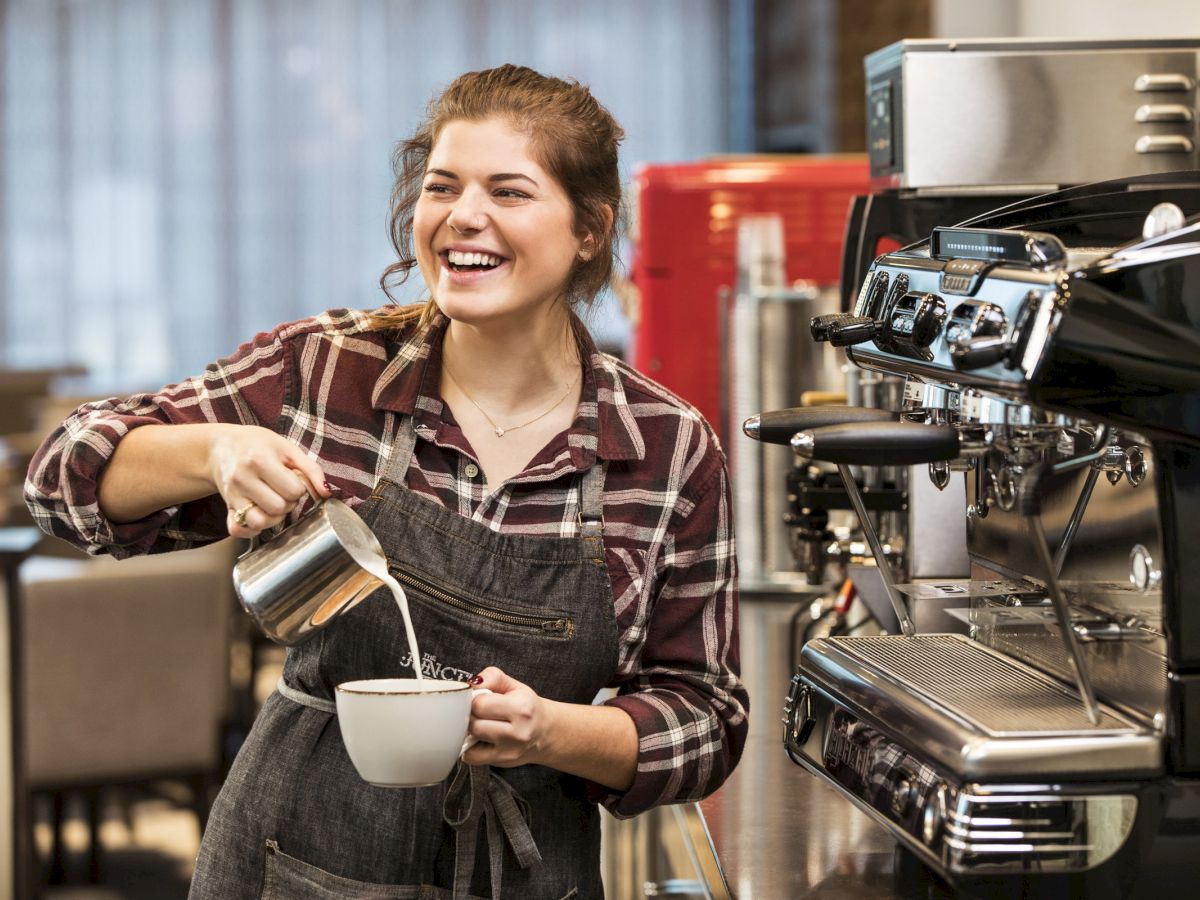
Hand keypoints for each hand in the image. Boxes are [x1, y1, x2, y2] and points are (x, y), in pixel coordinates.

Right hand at [206, 424, 329, 537]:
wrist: (222, 446)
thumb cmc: (258, 445)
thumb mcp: (287, 448)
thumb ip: (311, 469)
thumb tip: (327, 492)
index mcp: (259, 461)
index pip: (293, 490)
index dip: (298, 488)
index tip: (292, 480)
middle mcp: (242, 479)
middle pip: (278, 508)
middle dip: (288, 502)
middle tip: (283, 491)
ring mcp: (232, 495)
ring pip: (259, 522)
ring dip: (273, 518)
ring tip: (273, 503)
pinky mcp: (226, 508)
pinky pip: (237, 530)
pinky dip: (251, 530)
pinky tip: (260, 515)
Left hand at [462, 667, 556, 767]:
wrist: (546, 731)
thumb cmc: (528, 707)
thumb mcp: (514, 685)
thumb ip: (492, 677)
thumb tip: (471, 683)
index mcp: (522, 708)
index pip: (479, 704)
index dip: (476, 699)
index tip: (482, 699)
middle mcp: (518, 732)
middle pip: (473, 724)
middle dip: (472, 715)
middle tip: (481, 712)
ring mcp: (510, 751)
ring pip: (470, 741)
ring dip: (470, 732)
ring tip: (483, 724)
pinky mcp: (502, 762)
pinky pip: (470, 757)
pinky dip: (470, 748)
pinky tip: (481, 740)